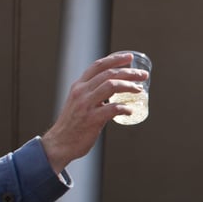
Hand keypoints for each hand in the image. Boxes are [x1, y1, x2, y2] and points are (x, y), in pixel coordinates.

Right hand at [41, 53, 149, 172]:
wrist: (59, 143)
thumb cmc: (72, 125)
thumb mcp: (78, 103)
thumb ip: (93, 96)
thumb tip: (114, 94)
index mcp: (79, 86)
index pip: (98, 66)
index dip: (115, 59)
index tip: (130, 57)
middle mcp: (81, 92)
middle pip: (108, 74)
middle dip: (129, 72)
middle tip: (143, 75)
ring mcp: (86, 105)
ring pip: (111, 86)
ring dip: (129, 86)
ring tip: (139, 90)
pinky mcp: (91, 120)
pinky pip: (112, 109)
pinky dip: (124, 108)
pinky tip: (130, 110)